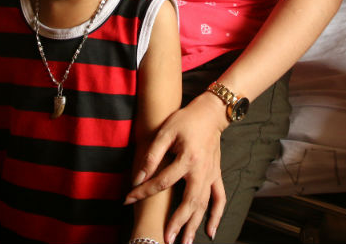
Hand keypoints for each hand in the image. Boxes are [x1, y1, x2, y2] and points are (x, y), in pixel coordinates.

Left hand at [126, 93, 227, 243]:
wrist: (210, 114)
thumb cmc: (185, 120)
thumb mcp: (165, 132)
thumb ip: (152, 156)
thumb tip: (138, 177)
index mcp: (187, 159)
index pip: (161, 181)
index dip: (142, 191)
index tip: (127, 200)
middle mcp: (201, 171)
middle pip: (188, 202)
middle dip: (176, 222)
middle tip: (166, 239)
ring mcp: (211, 175)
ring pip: (203, 205)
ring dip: (194, 225)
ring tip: (185, 242)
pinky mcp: (216, 175)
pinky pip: (219, 199)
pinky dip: (216, 216)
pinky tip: (210, 232)